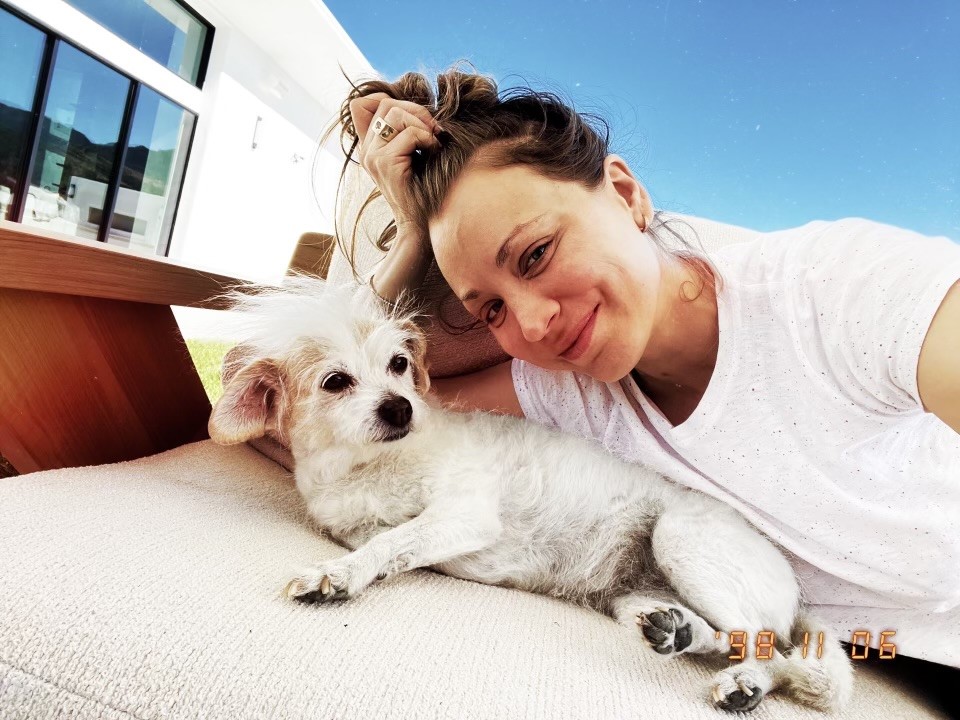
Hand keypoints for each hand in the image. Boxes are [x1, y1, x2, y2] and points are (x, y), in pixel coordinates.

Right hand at [349, 92, 441, 233]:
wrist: (419, 226)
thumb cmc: (422, 190)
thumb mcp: (411, 156)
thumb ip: (406, 133)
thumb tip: (418, 108)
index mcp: (369, 147)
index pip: (361, 104)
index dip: (387, 98)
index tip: (412, 118)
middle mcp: (366, 150)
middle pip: (386, 103)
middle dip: (416, 111)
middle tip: (432, 131)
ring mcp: (373, 156)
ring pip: (396, 113)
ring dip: (422, 125)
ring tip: (432, 143)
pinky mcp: (386, 164)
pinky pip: (410, 134)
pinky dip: (427, 139)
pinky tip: (433, 152)